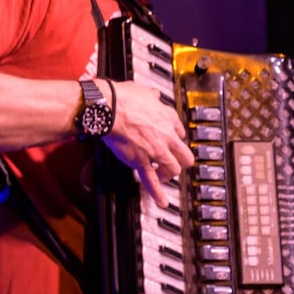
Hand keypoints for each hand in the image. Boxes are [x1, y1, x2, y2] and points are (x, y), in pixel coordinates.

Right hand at [102, 79, 193, 208]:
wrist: (109, 108)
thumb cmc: (123, 97)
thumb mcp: (143, 91)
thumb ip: (151, 96)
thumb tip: (153, 95)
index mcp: (168, 118)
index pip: (180, 131)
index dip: (174, 136)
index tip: (170, 139)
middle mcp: (167, 136)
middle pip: (185, 154)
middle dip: (180, 158)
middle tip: (172, 159)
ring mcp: (156, 151)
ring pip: (174, 169)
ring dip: (169, 172)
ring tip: (162, 174)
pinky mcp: (141, 162)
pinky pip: (152, 181)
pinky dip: (157, 193)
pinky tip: (162, 201)